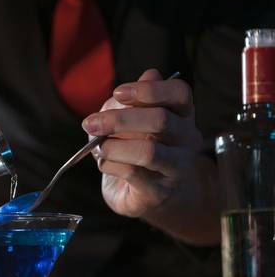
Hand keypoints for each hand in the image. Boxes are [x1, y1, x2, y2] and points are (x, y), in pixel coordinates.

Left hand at [82, 69, 203, 218]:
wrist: (145, 193)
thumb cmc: (135, 147)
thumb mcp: (128, 119)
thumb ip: (129, 102)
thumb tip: (137, 83)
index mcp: (180, 113)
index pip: (179, 93)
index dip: (148, 90)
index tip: (117, 92)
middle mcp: (186, 138)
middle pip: (160, 120)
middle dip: (118, 120)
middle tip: (90, 123)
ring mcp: (177, 166)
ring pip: (148, 151)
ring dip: (113, 147)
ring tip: (98, 147)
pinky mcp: (160, 191)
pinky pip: (133, 173)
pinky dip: (110, 165)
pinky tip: (103, 163)